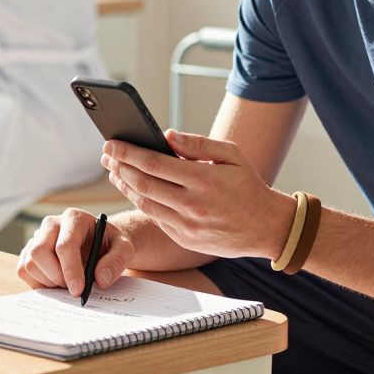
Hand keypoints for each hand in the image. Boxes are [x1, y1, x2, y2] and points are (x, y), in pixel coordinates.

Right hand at [16, 208, 134, 296]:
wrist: (99, 244)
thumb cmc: (109, 244)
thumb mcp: (124, 248)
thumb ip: (116, 261)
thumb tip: (100, 278)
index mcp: (74, 218)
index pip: (64, 245)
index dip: (70, 270)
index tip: (78, 291)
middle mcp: (52, 224)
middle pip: (39, 252)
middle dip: (55, 277)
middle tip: (72, 289)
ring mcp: (37, 236)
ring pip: (29, 263)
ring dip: (47, 281)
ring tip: (67, 283)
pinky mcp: (29, 251)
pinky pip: (23, 270)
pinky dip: (38, 282)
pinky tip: (56, 282)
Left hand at [102, 130, 295, 260]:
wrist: (267, 228)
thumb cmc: (248, 186)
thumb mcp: (232, 155)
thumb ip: (198, 144)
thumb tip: (166, 135)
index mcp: (204, 179)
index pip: (154, 163)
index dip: (128, 153)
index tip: (111, 143)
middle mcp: (193, 204)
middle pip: (143, 183)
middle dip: (120, 167)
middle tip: (106, 154)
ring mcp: (187, 225)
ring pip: (144, 203)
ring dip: (124, 185)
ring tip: (113, 170)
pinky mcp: (185, 239)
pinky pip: (155, 218)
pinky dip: (141, 202)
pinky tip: (133, 189)